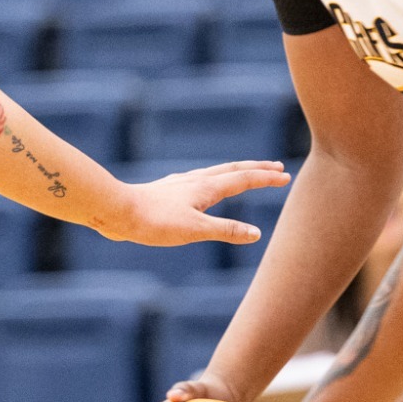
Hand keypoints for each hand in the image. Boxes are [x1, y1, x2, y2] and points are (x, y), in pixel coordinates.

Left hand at [102, 161, 290, 245]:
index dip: (266, 178)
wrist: (117, 211)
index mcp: (206, 188)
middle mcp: (196, 181)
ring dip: (236, 172)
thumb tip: (256, 234)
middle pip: (233, 170)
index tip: (286, 176)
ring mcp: (181, 184)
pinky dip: (213, 180)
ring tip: (245, 174)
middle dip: (256, 169)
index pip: (244, 179)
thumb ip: (226, 231)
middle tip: (276, 167)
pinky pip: (199, 181)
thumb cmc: (154, 222)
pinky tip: (202, 187)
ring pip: (216, 173)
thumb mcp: (195, 230)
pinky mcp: (168, 192)